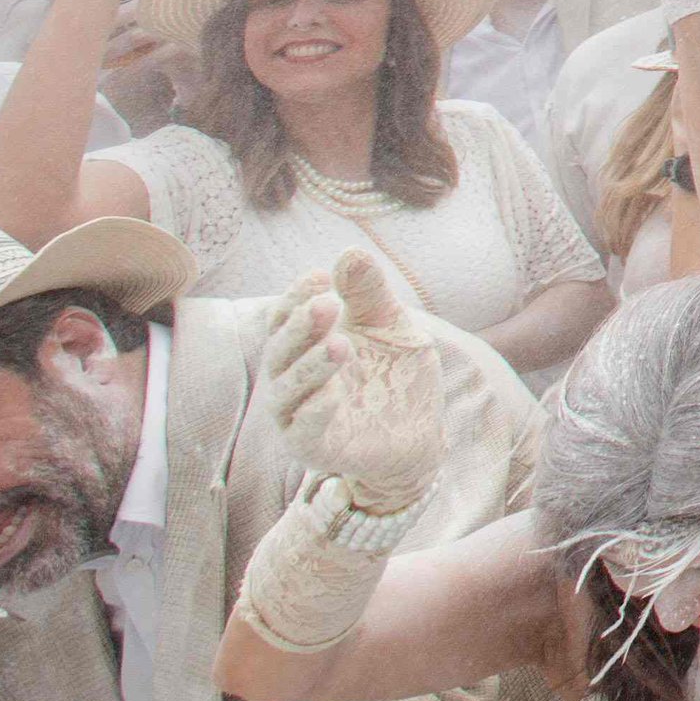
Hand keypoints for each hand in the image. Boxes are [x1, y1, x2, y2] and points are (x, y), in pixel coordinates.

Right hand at [259, 249, 455, 512]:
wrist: (418, 431)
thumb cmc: (393, 372)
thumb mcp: (389, 324)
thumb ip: (369, 294)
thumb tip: (350, 252)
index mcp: (304, 343)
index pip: (284, 317)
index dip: (296, 296)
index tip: (320, 276)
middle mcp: (292, 378)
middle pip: (280, 350)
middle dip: (301, 326)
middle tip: (327, 304)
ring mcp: (299, 415)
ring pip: (289, 389)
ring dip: (310, 365)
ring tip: (340, 344)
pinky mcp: (314, 448)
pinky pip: (303, 431)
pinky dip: (314, 411)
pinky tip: (333, 393)